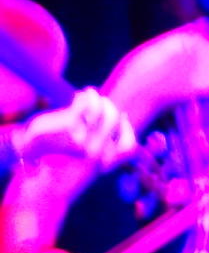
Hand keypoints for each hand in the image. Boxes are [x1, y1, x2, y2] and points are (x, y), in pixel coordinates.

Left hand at [17, 91, 133, 170]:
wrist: (33, 144)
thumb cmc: (60, 143)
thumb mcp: (86, 144)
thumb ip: (105, 134)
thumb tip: (124, 115)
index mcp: (100, 158)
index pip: (129, 147)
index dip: (128, 130)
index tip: (122, 117)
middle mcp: (95, 150)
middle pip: (115, 120)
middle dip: (110, 107)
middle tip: (103, 101)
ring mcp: (83, 138)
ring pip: (102, 110)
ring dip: (97, 99)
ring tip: (91, 95)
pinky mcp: (70, 125)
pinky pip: (86, 104)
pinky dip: (86, 96)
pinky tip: (82, 94)